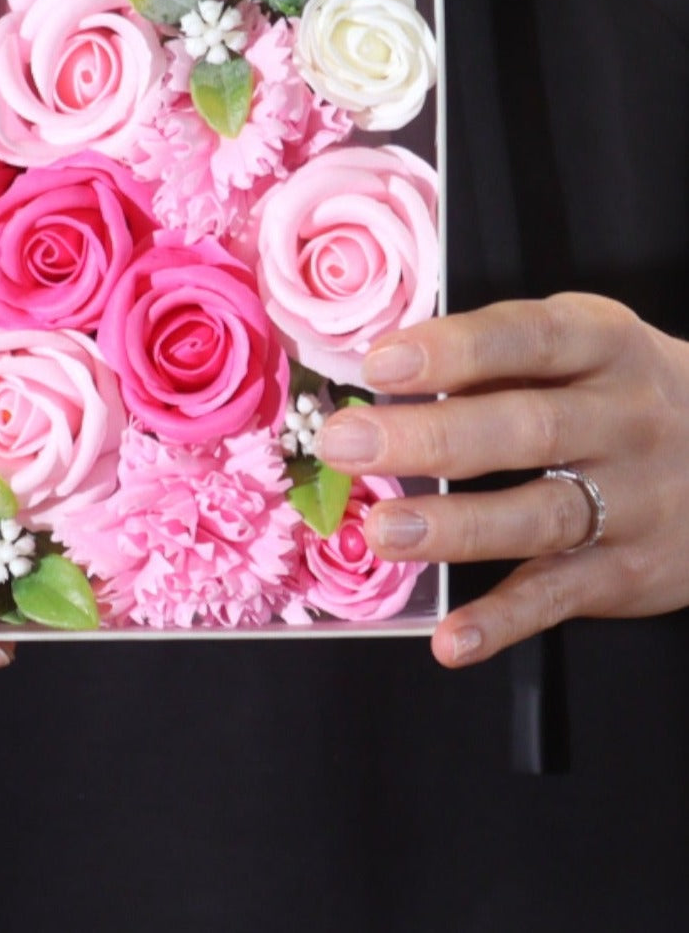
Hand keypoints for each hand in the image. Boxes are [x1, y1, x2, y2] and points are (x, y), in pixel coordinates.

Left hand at [312, 293, 688, 666]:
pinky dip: (504, 622)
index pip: (529, 339)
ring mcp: (632, 502)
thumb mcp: (584, 348)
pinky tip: (450, 640)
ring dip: (456, 526)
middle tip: (345, 444)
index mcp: (604, 345)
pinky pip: (559, 598)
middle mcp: (624, 420)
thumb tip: (382, 367)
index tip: (380, 363)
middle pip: (526, 430)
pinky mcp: (628, 572)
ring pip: (539, 516)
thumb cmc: (621, 392)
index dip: (455, 351)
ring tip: (381, 531)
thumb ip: (498, 357)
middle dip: (430, 439)